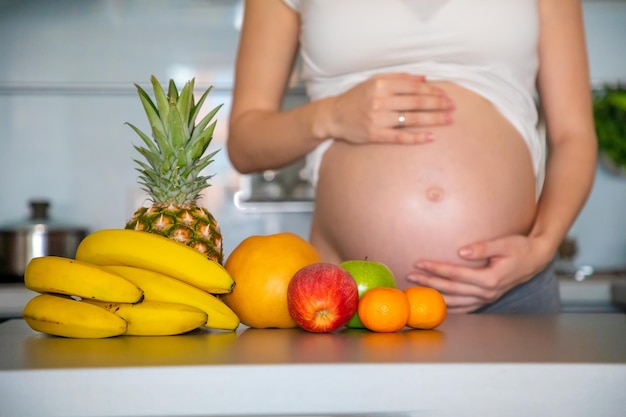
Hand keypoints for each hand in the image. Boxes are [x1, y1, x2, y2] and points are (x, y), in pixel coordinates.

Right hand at [327, 73, 454, 144]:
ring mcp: (378, 119)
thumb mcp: (374, 81)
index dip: (432, 91)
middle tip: (453, 106)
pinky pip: (400, 136)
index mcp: (381, 84)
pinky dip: (417, 137)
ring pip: (412, 118)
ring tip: (449, 120)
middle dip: (438, 104)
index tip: (446, 94)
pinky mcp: (375, 135)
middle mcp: (380, 100)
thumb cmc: (356, 98)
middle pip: (416, 102)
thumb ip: (398, 78)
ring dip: (433, 119)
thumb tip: (424, 79)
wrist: (334, 116)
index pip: (413, 87)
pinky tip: (431, 137)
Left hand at [406, 235, 548, 312]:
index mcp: (490, 279)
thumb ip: (482, 248)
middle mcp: (487, 292)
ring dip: (434, 295)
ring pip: (455, 301)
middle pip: (451, 289)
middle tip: (410, 276)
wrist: (536, 258)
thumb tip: (461, 251)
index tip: (420, 263)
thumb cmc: (520, 248)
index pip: (456, 274)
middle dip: (429, 282)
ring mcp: (487, 298)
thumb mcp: (504, 243)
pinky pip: (464, 307)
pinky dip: (448, 306)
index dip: (436, 269)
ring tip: (416, 288)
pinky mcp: (486, 299)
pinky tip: (435, 303)